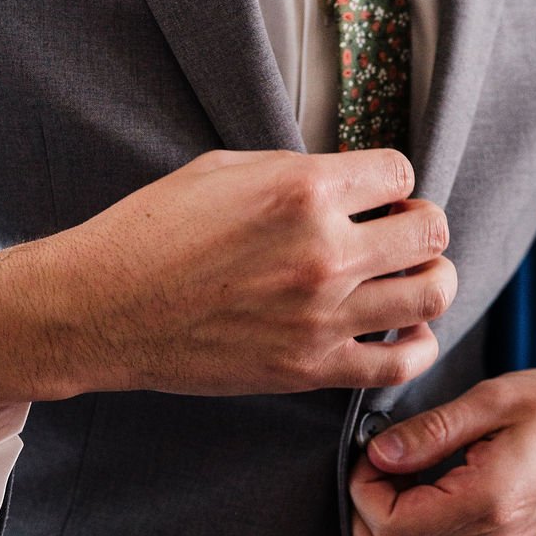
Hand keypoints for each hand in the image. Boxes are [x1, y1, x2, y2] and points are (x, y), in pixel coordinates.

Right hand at [0, 148, 456, 405]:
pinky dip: (416, 345)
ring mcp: (323, 314)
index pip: (402, 174)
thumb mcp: (224, 169)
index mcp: (302, 190)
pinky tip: (397, 330)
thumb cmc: (152, 232)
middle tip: (400, 234)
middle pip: (431, 231)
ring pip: (433, 293)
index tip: (378, 196)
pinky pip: (403, 363)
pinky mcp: (312, 366)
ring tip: (405, 279)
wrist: (102, 309)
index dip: (393, 183)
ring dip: (429, 280)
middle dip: (422, 226)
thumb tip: (351, 183)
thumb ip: (299, 172)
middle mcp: (323, 250)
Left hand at [349, 364, 535, 535]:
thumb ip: (430, 431)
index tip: (374, 451)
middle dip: (364, 516)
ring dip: (385, 535)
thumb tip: (378, 453)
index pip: (388, 525)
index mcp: (489, 502)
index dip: (362, 488)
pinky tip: (423, 494)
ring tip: (401, 482)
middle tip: (380, 468)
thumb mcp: (494, 399)